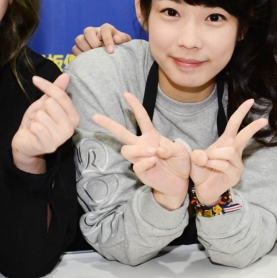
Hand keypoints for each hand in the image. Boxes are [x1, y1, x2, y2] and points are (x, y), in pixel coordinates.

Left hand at [12, 73, 79, 173]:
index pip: (61, 95)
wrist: (25, 142)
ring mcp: (61, 137)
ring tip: (36, 126)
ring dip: (34, 119)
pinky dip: (31, 127)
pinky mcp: (50, 145)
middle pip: (51, 103)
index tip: (35, 79)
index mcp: (73, 116)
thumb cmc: (37, 121)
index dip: (47, 85)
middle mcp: (71, 127)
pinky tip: (33, 132)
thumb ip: (56, 90)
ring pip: (42, 115)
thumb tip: (66, 75)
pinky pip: (37, 126)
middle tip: (39, 117)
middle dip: (40, 108)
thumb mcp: (45, 103)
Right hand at [72, 23, 130, 55]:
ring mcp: (85, 39)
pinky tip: (89, 60)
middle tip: (99, 52)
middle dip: (93, 42)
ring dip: (86, 49)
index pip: (105, 29)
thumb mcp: (125, 42)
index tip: (111, 51)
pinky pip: (75, 49)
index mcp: (106, 29)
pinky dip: (80, 55)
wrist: (114, 54)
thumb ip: (123, 39)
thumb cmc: (120, 46)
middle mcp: (94, 32)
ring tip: (93, 57)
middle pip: (87, 31)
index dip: (107, 40)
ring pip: (79, 39)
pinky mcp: (79, 47)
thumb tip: (117, 39)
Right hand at [93, 92, 190, 209]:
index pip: (141, 118)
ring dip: (138, 149)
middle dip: (108, 124)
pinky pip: (136, 166)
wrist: (180, 183)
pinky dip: (144, 162)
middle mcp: (142, 145)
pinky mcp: (141, 172)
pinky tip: (153, 162)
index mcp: (152, 136)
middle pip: (121, 133)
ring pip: (127, 150)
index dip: (135, 105)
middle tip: (95, 116)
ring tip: (152, 153)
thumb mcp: (181, 151)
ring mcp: (140, 159)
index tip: (126, 94)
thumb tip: (157, 149)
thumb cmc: (180, 163)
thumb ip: (171, 147)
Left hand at [190, 99, 267, 206]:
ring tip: (206, 160)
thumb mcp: (194, 159)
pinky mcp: (235, 174)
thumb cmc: (201, 171)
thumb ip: (197, 155)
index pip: (234, 124)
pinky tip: (209, 166)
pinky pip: (225, 165)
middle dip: (253, 127)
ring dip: (215, 154)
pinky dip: (214, 164)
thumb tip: (204, 155)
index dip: (241, 112)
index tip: (250, 101)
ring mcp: (236, 163)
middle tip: (264, 120)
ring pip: (229, 152)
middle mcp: (233, 151)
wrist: (202, 190)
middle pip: (244, 136)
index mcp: (225, 142)